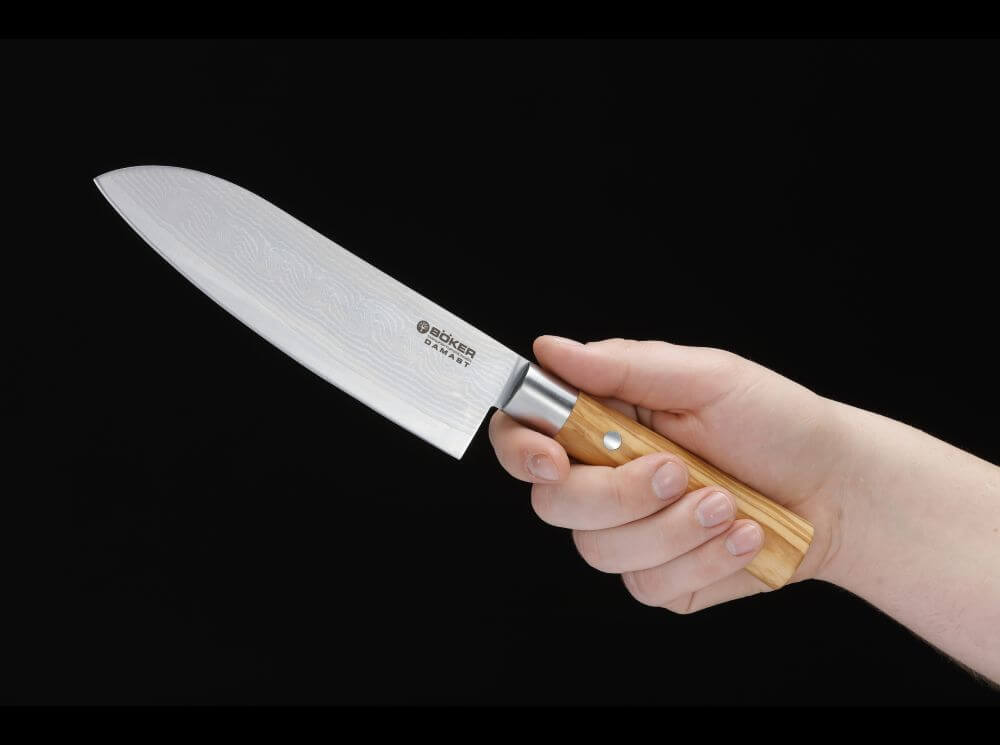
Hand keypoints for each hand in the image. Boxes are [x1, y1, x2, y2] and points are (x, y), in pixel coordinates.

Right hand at [489, 335, 849, 612]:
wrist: (836, 489)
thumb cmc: (775, 422)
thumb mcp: (706, 378)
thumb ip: (623, 366)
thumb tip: (549, 349)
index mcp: (603, 422)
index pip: (524, 435)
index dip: (520, 449)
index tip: (553, 458)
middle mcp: (604, 478)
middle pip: (554, 503)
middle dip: (619, 494)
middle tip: (680, 472)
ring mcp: (629, 534)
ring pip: (601, 550)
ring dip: (673, 528)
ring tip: (730, 503)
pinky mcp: (659, 578)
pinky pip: (648, 584)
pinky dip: (703, 560)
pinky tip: (743, 537)